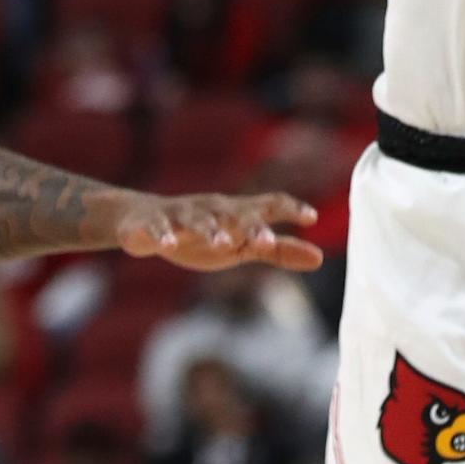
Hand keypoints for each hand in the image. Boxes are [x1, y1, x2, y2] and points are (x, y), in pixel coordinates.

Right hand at [117, 191, 321, 271]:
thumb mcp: (243, 246)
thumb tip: (320, 259)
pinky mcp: (153, 224)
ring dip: (210, 230)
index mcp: (237, 214)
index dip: (290, 208)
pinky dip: (162, 233)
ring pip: (199, 220)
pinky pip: (158, 228)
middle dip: (251, 227)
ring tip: (221, 243)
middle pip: (236, 214)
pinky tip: (167, 244)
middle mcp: (213, 210)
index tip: (312, 217)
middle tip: (266, 242)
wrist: (144, 223)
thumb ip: (280, 251)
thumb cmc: (205, 236)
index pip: (269, 205)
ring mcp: (183, 215)